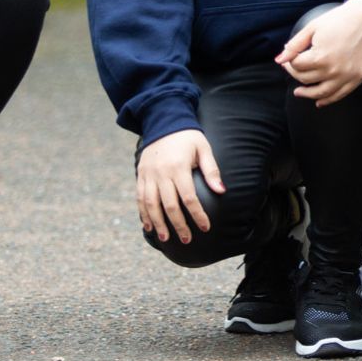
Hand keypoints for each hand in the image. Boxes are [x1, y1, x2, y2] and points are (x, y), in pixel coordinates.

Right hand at [137, 129, 223, 244]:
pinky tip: (149, 226)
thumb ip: (212, 171)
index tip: (205, 228)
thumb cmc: (188, 137)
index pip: (189, 198)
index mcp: (178, 167)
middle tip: (187, 239)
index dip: (197, 215)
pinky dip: (143, 213)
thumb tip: (221, 191)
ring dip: (158, 223)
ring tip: (166, 238)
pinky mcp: (141, 175)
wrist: (163, 121)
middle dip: (178, 225)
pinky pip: (140, 197)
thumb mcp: (203, 149)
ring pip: (150, 204)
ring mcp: (148, 175)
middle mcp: (161, 173)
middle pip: (169, 205)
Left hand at [276, 0, 361, 106]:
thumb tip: (279, 59)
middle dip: (296, 74)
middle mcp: (332, 70)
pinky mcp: (358, 78)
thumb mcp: (313, 27)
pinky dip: (328, 100)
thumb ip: (295, 45)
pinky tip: (320, 101)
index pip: (296, 66)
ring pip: (321, 93)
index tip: (289, 59)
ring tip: (299, 92)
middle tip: (293, 69)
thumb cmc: (339, 19)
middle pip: (306, 79)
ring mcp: (346, 76)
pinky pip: (340, 94)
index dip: (289, 62)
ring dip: (308, 94)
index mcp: (320, 57)